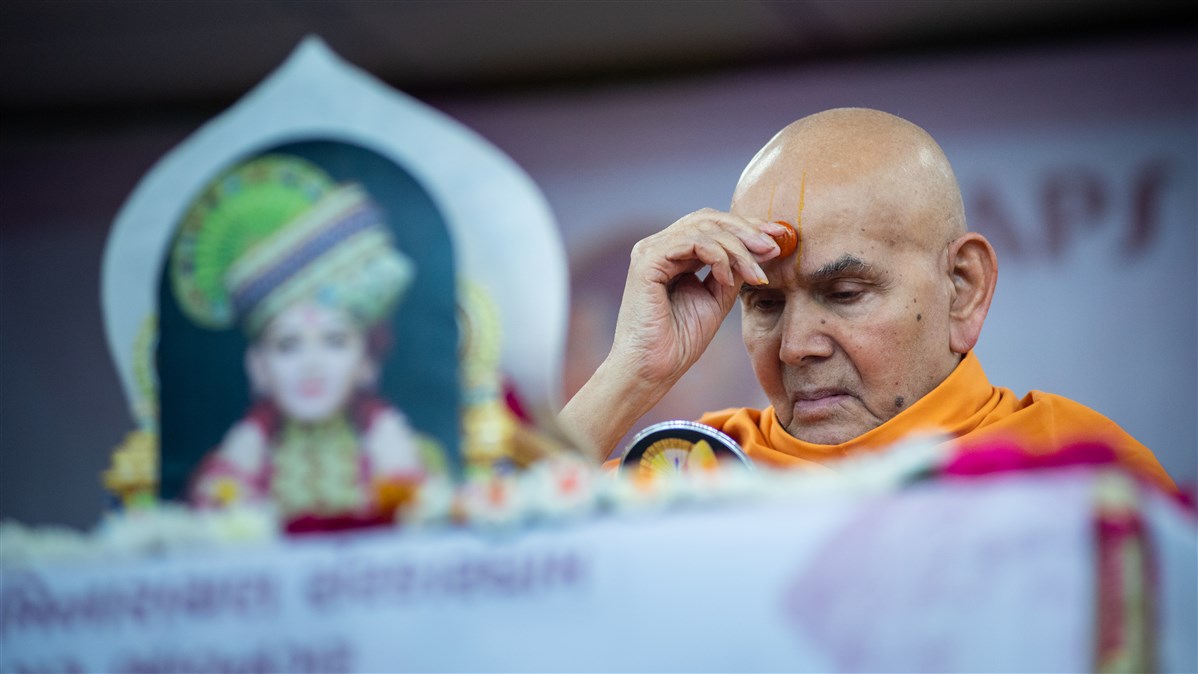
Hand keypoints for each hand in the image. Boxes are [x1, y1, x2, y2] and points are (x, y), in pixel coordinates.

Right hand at [560, 209, 787, 459]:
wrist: (652, 370)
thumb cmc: (679, 341)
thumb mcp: (717, 299)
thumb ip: (733, 272)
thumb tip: (762, 248)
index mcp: (674, 254)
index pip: (712, 226)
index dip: (747, 228)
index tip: (778, 238)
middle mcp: (660, 247)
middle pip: (708, 219)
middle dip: (746, 230)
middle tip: (774, 246)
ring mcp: (651, 251)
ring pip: (703, 228)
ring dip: (738, 247)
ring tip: (756, 272)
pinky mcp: (647, 261)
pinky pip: (691, 242)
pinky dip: (717, 256)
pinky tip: (728, 278)